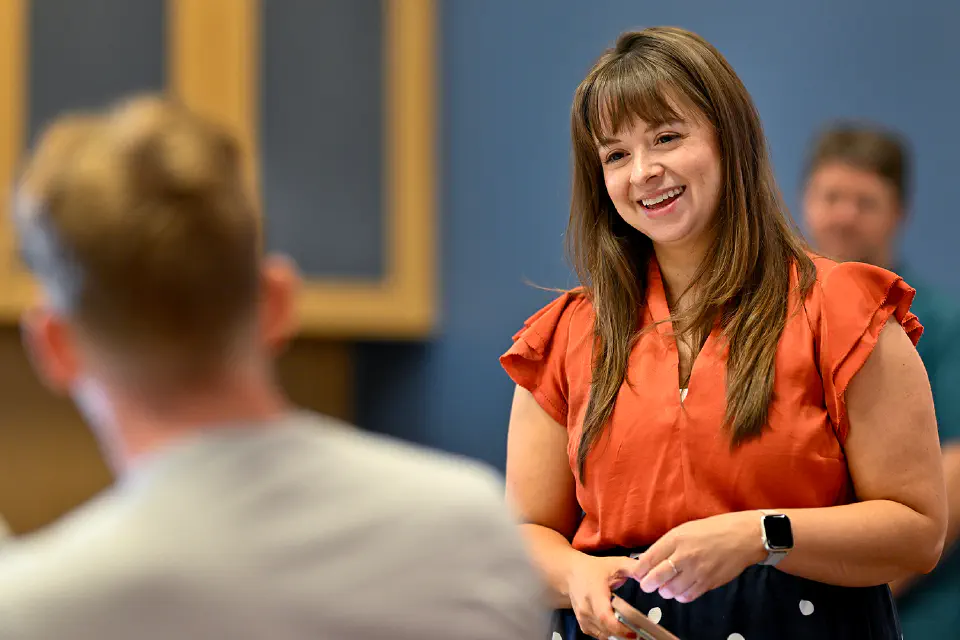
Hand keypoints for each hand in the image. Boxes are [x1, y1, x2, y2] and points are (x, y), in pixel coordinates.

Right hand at [566, 553, 641, 638]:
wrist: (571, 573)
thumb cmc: (594, 569)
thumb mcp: (615, 563)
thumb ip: (633, 568)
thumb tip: (648, 576)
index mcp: (594, 593)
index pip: (604, 617)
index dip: (620, 628)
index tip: (635, 630)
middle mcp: (586, 608)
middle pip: (606, 629)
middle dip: (624, 633)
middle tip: (640, 631)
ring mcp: (583, 618)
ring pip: (604, 635)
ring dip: (618, 635)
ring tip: (632, 629)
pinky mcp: (583, 625)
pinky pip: (600, 635)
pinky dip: (610, 634)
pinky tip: (619, 628)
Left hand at [632, 511, 765, 603]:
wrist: (743, 537)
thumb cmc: (713, 530)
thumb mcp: (685, 529)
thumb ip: (667, 544)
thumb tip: (649, 559)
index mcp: (676, 538)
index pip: (649, 558)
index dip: (639, 570)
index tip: (637, 574)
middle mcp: (684, 555)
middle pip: (656, 577)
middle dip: (648, 584)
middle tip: (647, 585)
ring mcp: (697, 571)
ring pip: (671, 590)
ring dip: (665, 591)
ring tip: (666, 587)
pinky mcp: (708, 583)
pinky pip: (688, 596)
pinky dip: (681, 596)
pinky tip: (681, 590)